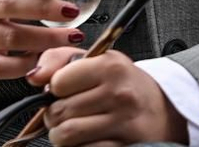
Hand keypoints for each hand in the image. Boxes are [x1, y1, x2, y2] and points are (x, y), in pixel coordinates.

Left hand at [26, 47, 188, 145]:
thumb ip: (60, 59)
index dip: (55, 88)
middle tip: (66, 111)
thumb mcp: (98, 60)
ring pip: (66, 136)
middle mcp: (119, 94)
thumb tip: (34, 76)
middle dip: (54, 115)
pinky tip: (88, 139)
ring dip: (62, 135)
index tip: (63, 89)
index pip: (59, 82)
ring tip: (74, 126)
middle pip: (58, 112)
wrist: (164, 110)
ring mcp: (123, 124)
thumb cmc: (125, 84)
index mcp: (111, 66)